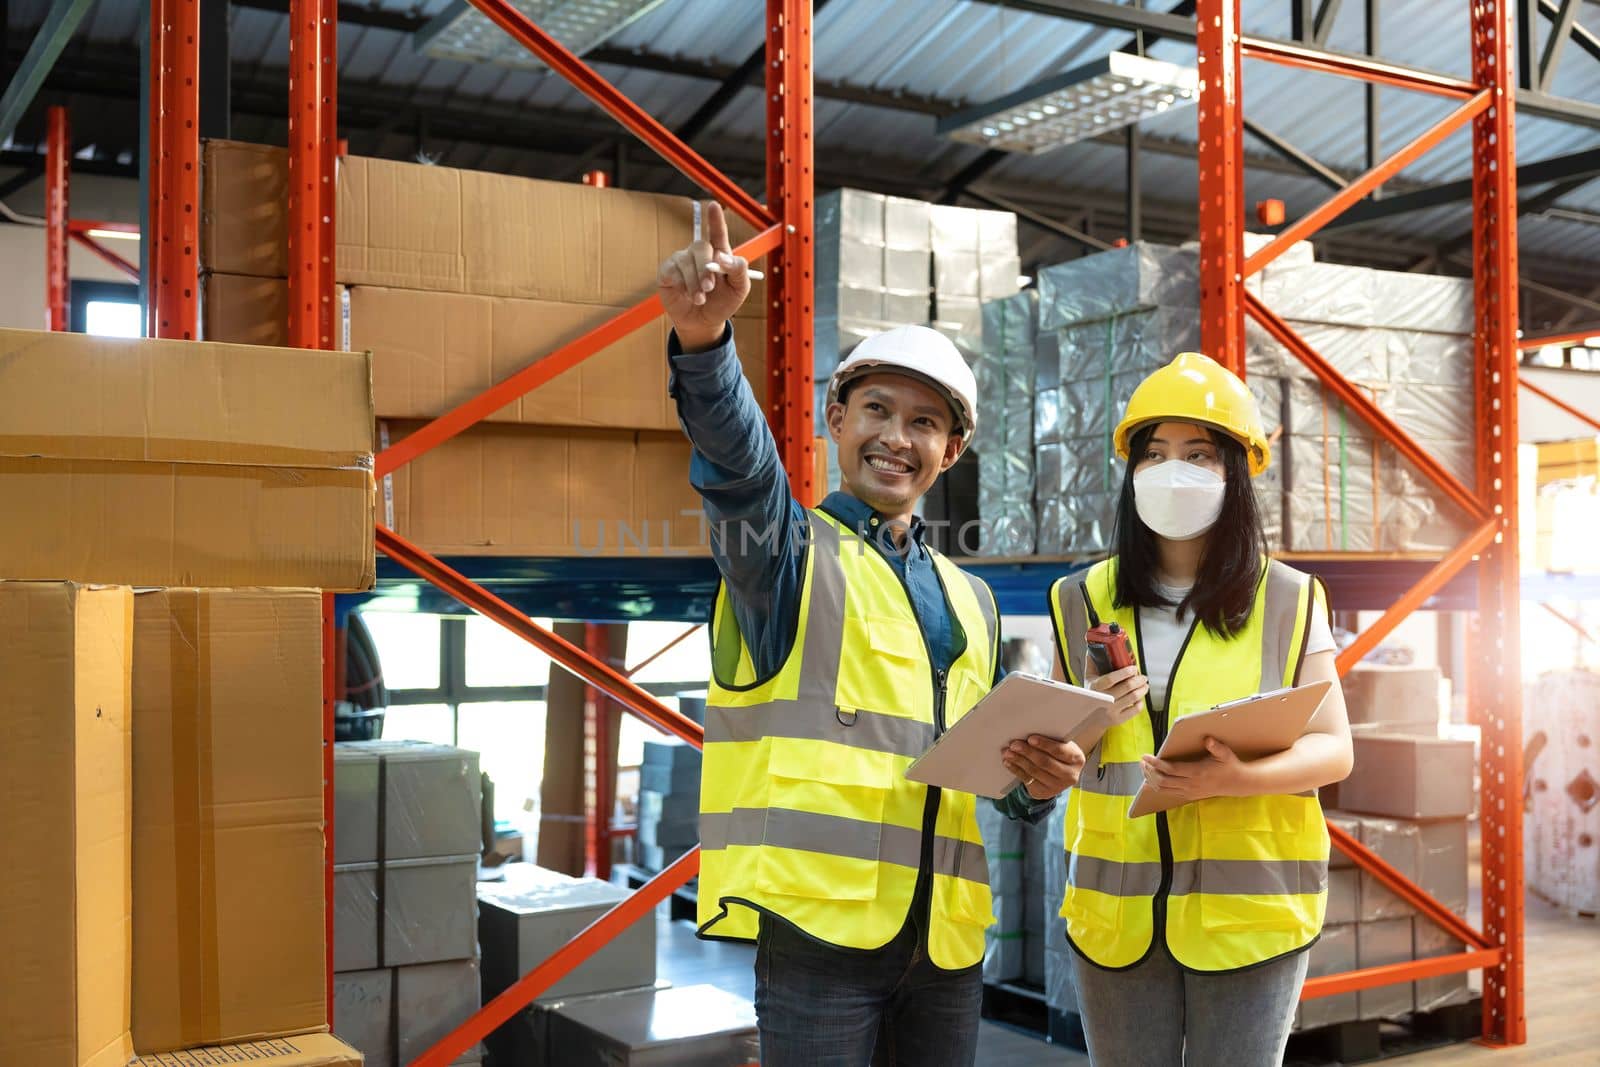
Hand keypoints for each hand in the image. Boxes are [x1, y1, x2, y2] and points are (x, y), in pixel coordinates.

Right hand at [656, 201, 750, 350]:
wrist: (703, 323)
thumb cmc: (722, 304)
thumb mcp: (739, 290)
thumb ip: (739, 271)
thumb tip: (726, 258)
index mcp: (719, 254)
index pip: (717, 233)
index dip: (715, 219)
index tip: (714, 206)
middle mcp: (699, 254)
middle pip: (701, 247)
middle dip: (705, 268)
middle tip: (709, 288)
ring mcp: (682, 261)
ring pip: (686, 262)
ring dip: (694, 283)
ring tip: (700, 299)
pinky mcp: (667, 272)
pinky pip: (672, 272)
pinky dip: (681, 285)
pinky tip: (685, 295)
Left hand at [1002, 735, 1085, 799]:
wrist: (1059, 774)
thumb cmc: (1058, 753)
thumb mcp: (1061, 745)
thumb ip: (1051, 740)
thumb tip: (1027, 734)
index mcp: (1076, 759)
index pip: (1060, 751)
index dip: (1044, 744)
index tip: (1030, 738)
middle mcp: (1070, 775)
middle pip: (1045, 762)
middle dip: (1028, 752)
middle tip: (1014, 744)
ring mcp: (1057, 787)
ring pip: (1034, 772)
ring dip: (1018, 761)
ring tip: (1007, 752)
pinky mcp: (1043, 793)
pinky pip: (1026, 780)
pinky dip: (1015, 769)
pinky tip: (1008, 762)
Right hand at [1086, 663, 1149, 726]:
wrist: (1088, 718)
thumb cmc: (1090, 695)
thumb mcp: (1088, 678)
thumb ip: (1092, 663)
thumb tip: (1094, 648)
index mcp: (1095, 687)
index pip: (1111, 679)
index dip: (1124, 673)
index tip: (1133, 668)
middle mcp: (1103, 699)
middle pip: (1126, 687)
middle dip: (1138, 680)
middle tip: (1143, 676)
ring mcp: (1111, 711)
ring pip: (1133, 698)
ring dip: (1142, 689)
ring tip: (1144, 685)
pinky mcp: (1118, 719)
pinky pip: (1135, 710)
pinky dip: (1140, 703)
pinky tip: (1139, 698)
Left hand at [1139, 737, 1247, 801]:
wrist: (1237, 784)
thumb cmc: (1229, 766)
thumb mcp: (1225, 754)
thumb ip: (1216, 747)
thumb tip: (1207, 739)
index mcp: (1197, 772)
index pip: (1171, 770)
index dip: (1156, 764)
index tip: (1146, 756)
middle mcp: (1191, 784)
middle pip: (1163, 780)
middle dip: (1149, 771)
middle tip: (1142, 761)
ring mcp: (1189, 791)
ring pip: (1163, 788)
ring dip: (1150, 779)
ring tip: (1144, 768)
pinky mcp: (1189, 795)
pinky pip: (1168, 793)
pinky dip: (1157, 786)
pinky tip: (1150, 779)